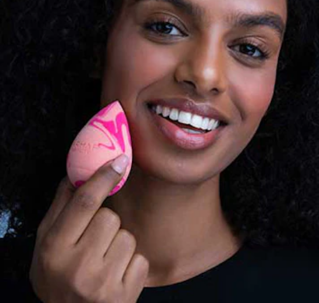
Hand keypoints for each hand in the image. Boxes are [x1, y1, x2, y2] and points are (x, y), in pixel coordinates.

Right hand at [29, 154, 148, 302]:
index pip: (85, 202)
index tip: (121, 161)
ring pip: (127, 237)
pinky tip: (115, 276)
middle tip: (94, 242)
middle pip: (110, 217)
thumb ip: (61, 207)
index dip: (104, 177)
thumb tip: (77, 173)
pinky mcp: (124, 296)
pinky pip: (140, 260)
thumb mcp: (46, 244)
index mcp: (54, 249)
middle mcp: (77, 267)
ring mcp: (102, 284)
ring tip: (103, 262)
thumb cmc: (58, 277)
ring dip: (119, 245)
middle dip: (106, 224)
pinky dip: (131, 265)